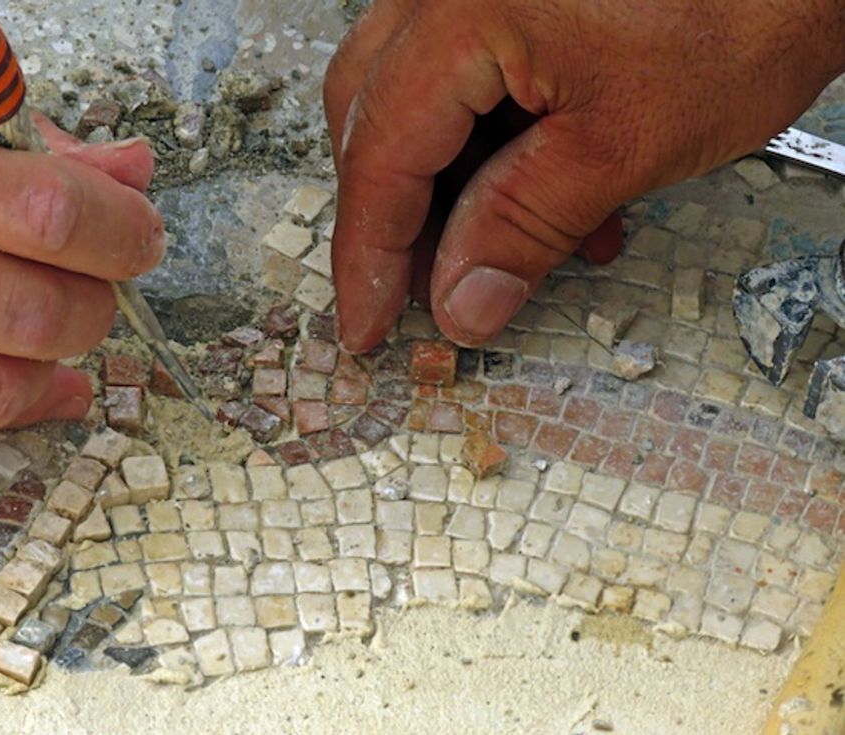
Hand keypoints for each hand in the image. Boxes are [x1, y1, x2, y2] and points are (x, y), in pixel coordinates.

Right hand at [0, 70, 162, 438]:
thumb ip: (27, 145)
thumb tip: (131, 169)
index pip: (49, 214)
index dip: (120, 229)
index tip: (140, 232)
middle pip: (37, 312)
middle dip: (96, 299)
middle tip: (98, 277)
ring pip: (2, 384)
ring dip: (56, 356)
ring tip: (57, 317)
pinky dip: (17, 403)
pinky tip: (47, 382)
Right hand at [325, 0, 844, 351]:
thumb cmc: (745, 4)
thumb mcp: (622, 145)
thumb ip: (522, 228)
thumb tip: (460, 304)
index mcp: (463, 11)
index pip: (381, 157)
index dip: (367, 256)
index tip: (365, 325)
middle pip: (374, 124)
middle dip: (397, 223)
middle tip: (420, 297)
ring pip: (416, 108)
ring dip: (448, 193)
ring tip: (503, 255)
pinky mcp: (508, 1)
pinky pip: (465, 84)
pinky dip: (488, 152)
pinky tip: (543, 197)